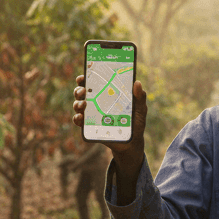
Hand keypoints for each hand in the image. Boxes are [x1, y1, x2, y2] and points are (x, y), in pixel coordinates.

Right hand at [73, 75, 147, 198]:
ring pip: (78, 105)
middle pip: (82, 92)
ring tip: (83, 105)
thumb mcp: (140, 109)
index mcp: (107, 94)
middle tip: (83, 91)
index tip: (83, 76)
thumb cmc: (136, 122)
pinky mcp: (90, 127)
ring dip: (77, 103)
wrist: (131, 142)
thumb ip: (140, 97)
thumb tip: (137, 83)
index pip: (94, 82)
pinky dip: (77, 119)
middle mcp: (96, 102)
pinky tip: (81, 118)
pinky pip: (79, 121)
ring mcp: (92, 114)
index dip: (86, 77)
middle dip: (79, 90)